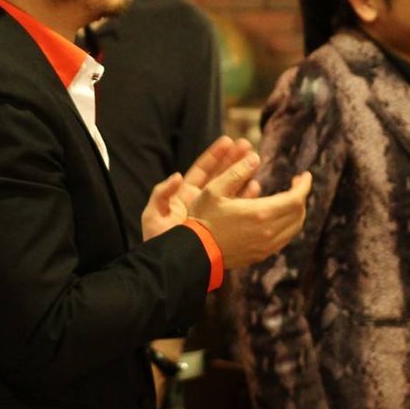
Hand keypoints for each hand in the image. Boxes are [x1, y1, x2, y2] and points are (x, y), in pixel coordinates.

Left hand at [141, 137, 260, 239]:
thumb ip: (161, 194)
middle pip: (219, 177)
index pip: (202, 171)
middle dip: (233, 160)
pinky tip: (256, 187)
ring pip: (230, 191)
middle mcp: (200, 204)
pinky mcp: (223, 228)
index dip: (215, 156)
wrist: (169, 268)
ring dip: (243, 176)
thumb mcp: (153, 215)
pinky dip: (246, 199)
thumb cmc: (157, 242)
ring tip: (256, 161)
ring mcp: (213, 216)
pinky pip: (236, 210)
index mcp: (184, 196)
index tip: (228, 140)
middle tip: (249, 145)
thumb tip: (175, 177)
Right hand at [189, 160, 311, 271]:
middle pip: (298, 213)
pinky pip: (284, 238)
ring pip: (294, 227)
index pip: (296, 198)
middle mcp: (269, 232)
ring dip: (295, 211)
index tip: (304, 175)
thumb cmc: (202, 219)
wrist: (195, 252)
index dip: (304, 185)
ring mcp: (266, 246)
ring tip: (287, 198)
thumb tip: (255, 157)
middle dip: (300, 196)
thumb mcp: (214, 190)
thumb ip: (236, 172)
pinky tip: (276, 216)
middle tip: (295, 184)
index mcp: (261, 214)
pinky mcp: (261, 255)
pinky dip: (287, 225)